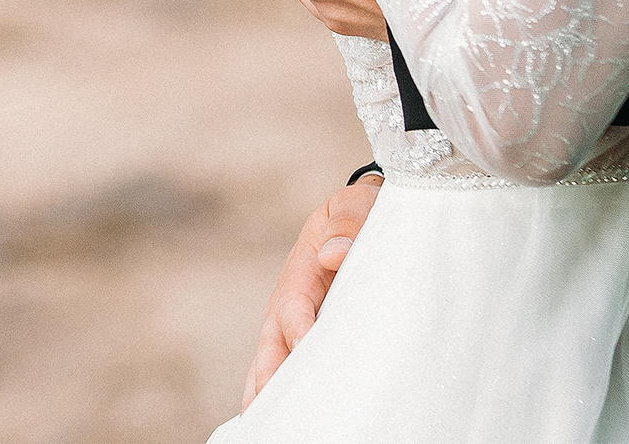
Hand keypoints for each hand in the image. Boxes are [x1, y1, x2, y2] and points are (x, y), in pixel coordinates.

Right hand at [243, 175, 382, 408]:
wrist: (364, 216)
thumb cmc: (360, 213)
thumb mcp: (354, 206)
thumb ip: (347, 222)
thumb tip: (334, 255)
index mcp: (301, 271)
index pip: (294, 307)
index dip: (298, 331)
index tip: (306, 351)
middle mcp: (290, 302)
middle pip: (272, 345)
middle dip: (268, 377)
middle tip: (268, 408)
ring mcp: (296, 323)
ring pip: (274, 362)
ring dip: (269, 390)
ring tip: (265, 424)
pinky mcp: (308, 337)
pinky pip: (291, 365)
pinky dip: (282, 390)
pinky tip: (282, 416)